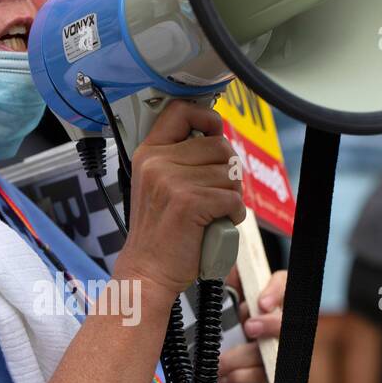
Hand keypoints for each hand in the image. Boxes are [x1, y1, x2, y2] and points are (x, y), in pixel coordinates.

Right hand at [114, 101, 245, 300]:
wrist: (147, 271)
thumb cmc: (158, 235)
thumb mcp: (157, 187)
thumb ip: (179, 161)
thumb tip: (218, 139)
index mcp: (148, 153)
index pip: (181, 110)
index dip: (207, 117)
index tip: (214, 132)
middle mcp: (157, 162)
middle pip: (219, 145)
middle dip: (228, 171)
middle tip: (218, 193)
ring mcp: (171, 181)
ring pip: (229, 174)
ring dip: (232, 195)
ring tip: (214, 212)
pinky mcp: (189, 202)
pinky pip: (232, 198)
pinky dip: (234, 214)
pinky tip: (219, 223)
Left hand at [217, 268, 285, 382]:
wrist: (227, 352)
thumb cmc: (229, 313)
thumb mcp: (226, 291)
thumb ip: (228, 276)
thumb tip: (218, 256)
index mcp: (272, 295)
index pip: (285, 283)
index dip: (277, 291)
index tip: (262, 302)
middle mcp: (284, 321)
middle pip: (288, 321)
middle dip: (270, 325)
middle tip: (249, 328)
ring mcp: (282, 349)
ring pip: (274, 354)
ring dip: (245, 358)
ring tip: (220, 363)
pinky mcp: (274, 373)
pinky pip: (264, 379)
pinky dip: (241, 378)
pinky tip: (224, 378)